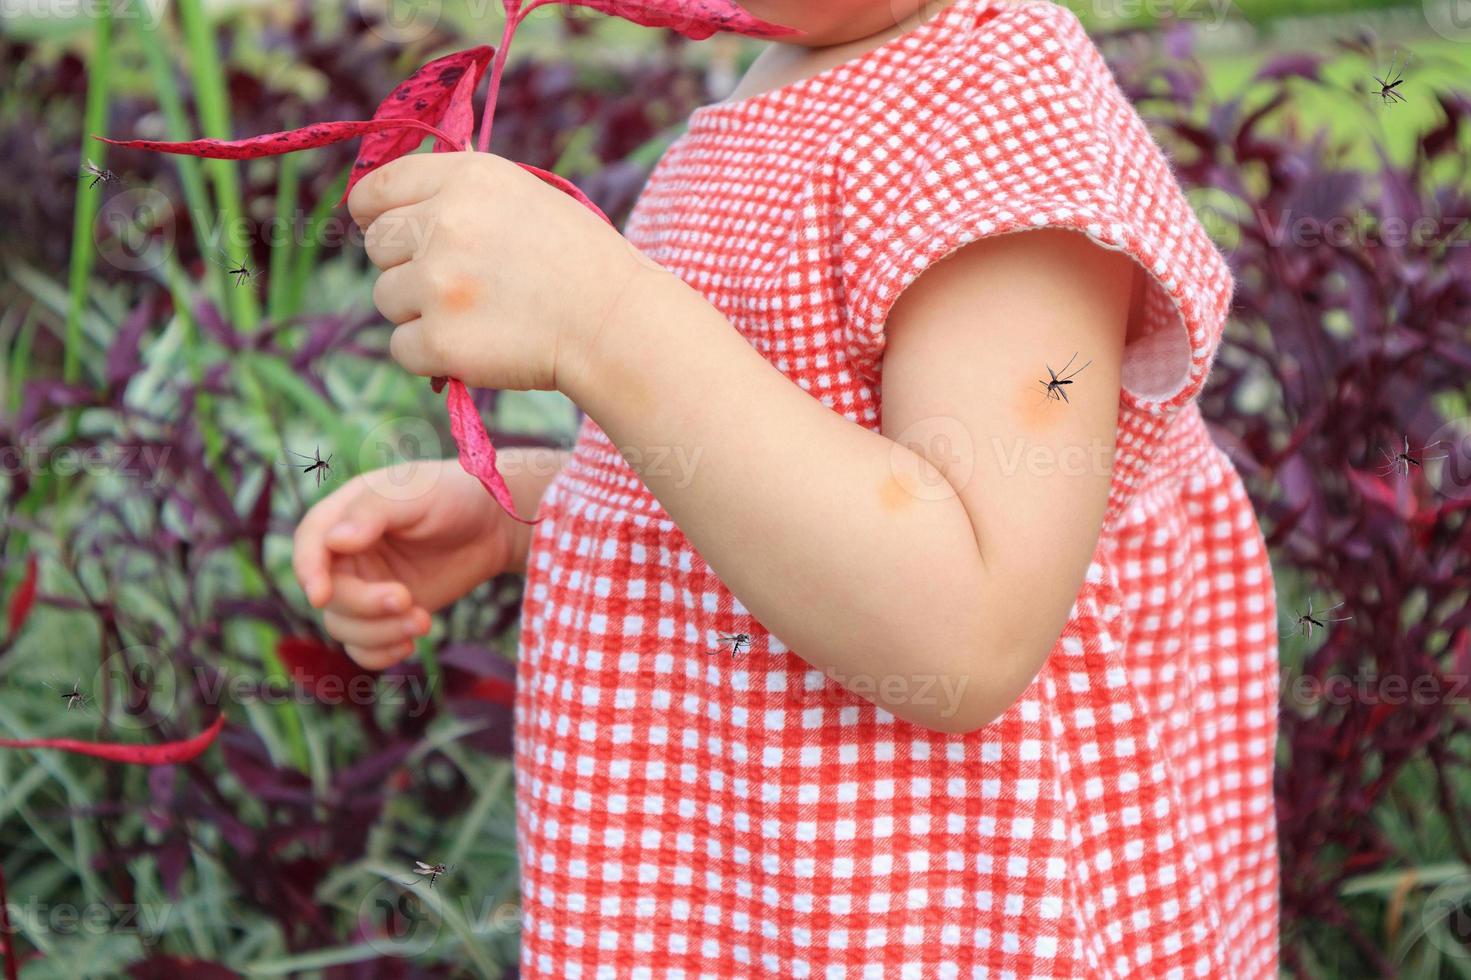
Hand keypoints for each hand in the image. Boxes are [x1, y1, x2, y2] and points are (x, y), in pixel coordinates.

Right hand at [291, 460, 518, 669]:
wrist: (494, 524)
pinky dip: (380, 654)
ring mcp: (366, 587)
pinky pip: (364, 647)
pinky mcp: (387, 615)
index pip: (309, 545)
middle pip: (329, 594)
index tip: (321, 595)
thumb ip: (372, 512)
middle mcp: (347, 555)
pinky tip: (409, 645)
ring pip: (344, 626)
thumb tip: (335, 541)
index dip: (307, 571)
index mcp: (344, 516)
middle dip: (364, 606)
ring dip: (378, 634)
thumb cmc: (453, 495)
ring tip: (423, 621)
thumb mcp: (413, 493)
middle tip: (407, 599)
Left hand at [348, 150, 671, 393]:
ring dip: (420, 312)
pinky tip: (476, 347)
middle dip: (405, 265)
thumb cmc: (582, 262)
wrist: (615, 323)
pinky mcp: (440, 339)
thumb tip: (398, 209)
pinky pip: (401, 348)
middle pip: (377, 245)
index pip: (378, 189)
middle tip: (456, 283)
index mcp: (468, 178)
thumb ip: (461, 196)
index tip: (386, 231)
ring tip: (477, 316)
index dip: (375, 213)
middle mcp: (445, 223)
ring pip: (386, 299)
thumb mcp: (525, 197)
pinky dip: (430, 356)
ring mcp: (438, 283)